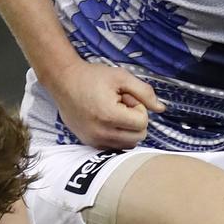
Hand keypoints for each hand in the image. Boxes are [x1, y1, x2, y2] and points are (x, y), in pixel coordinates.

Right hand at [48, 62, 165, 148]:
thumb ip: (144, 92)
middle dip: (135, 120)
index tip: (126, 97)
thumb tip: (161, 108)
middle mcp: (101, 133)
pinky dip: (117, 136)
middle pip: (138, 137)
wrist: (63, 81)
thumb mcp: (121, 77)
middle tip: (121, 105)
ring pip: (127, 144)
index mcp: (109, 116)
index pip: (142, 123)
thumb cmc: (91, 76)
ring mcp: (94, 140)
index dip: (139, 107)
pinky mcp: (89, 143)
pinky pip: (114, 147)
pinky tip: (107, 120)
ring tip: (113, 112)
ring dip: (127, 129)